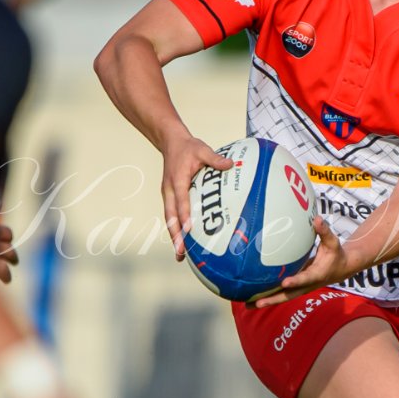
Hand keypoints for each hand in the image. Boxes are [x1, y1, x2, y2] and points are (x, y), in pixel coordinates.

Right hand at [160, 135, 236, 260]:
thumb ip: (215, 159)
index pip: (181, 200)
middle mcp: (169, 190)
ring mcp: (168, 195)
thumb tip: (230, 165)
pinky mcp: (170, 197)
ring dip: (174, 236)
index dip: (184, 215)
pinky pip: (172, 216)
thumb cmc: (188, 148)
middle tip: (181, 252)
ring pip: (169, 219)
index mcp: (177, 179)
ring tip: (180, 255)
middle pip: (170, 216)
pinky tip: (182, 243)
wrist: (171, 142)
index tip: (188, 230)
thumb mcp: (202, 149)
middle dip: (175, 235)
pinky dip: (175, 230)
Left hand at [248, 218, 351, 307]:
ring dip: (267, 301)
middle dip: (274, 299)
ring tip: (247, 304)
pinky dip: (268, 295)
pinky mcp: (295, 287)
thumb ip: (325, 232)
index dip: (296, 281)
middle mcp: (307, 285)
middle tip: (258, 302)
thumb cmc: (336, 254)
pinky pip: (281, 293)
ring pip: (283, 297)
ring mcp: (300, 288)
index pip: (306, 278)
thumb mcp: (333, 243)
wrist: (341, 269)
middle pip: (289, 295)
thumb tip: (317, 219)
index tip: (285, 282)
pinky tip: (252, 297)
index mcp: (317, 274)